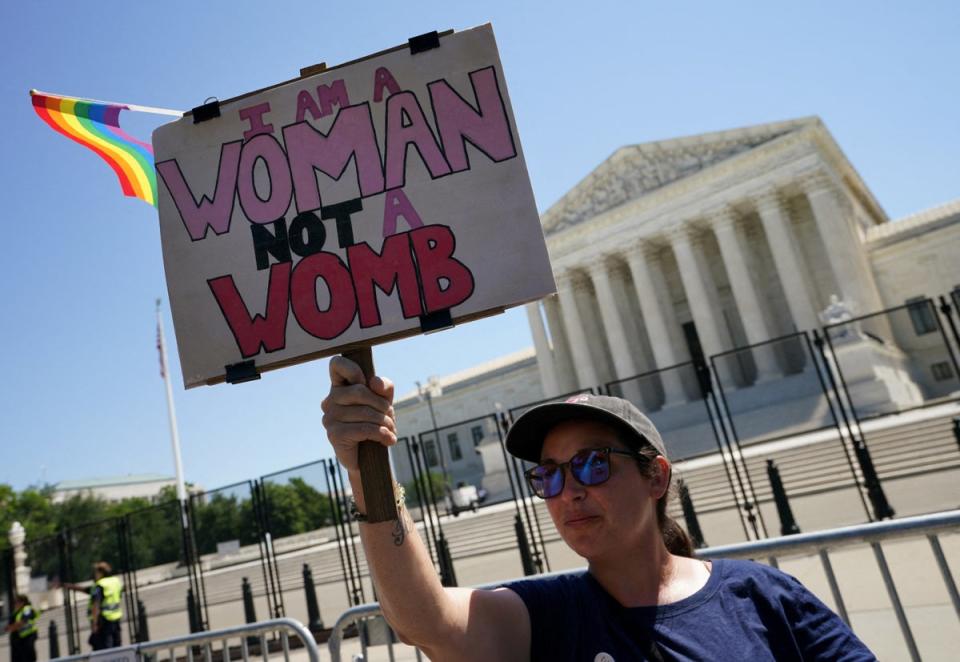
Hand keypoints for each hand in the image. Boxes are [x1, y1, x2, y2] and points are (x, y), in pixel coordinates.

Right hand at [321, 355, 397, 472]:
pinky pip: (364, 429)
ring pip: (365, 412)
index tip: (365, 382)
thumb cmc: (375, 423)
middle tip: (390, 416)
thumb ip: (384, 387)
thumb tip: (374, 383)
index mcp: (339, 387)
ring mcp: (329, 418)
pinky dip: (382, 434)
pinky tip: (389, 440)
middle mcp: (330, 400)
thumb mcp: (384, 401)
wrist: (370, 457)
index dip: (353, 369)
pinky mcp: (334, 434)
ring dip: (385, 422)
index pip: (336, 364)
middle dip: (382, 405)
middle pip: (360, 391)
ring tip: (391, 430)